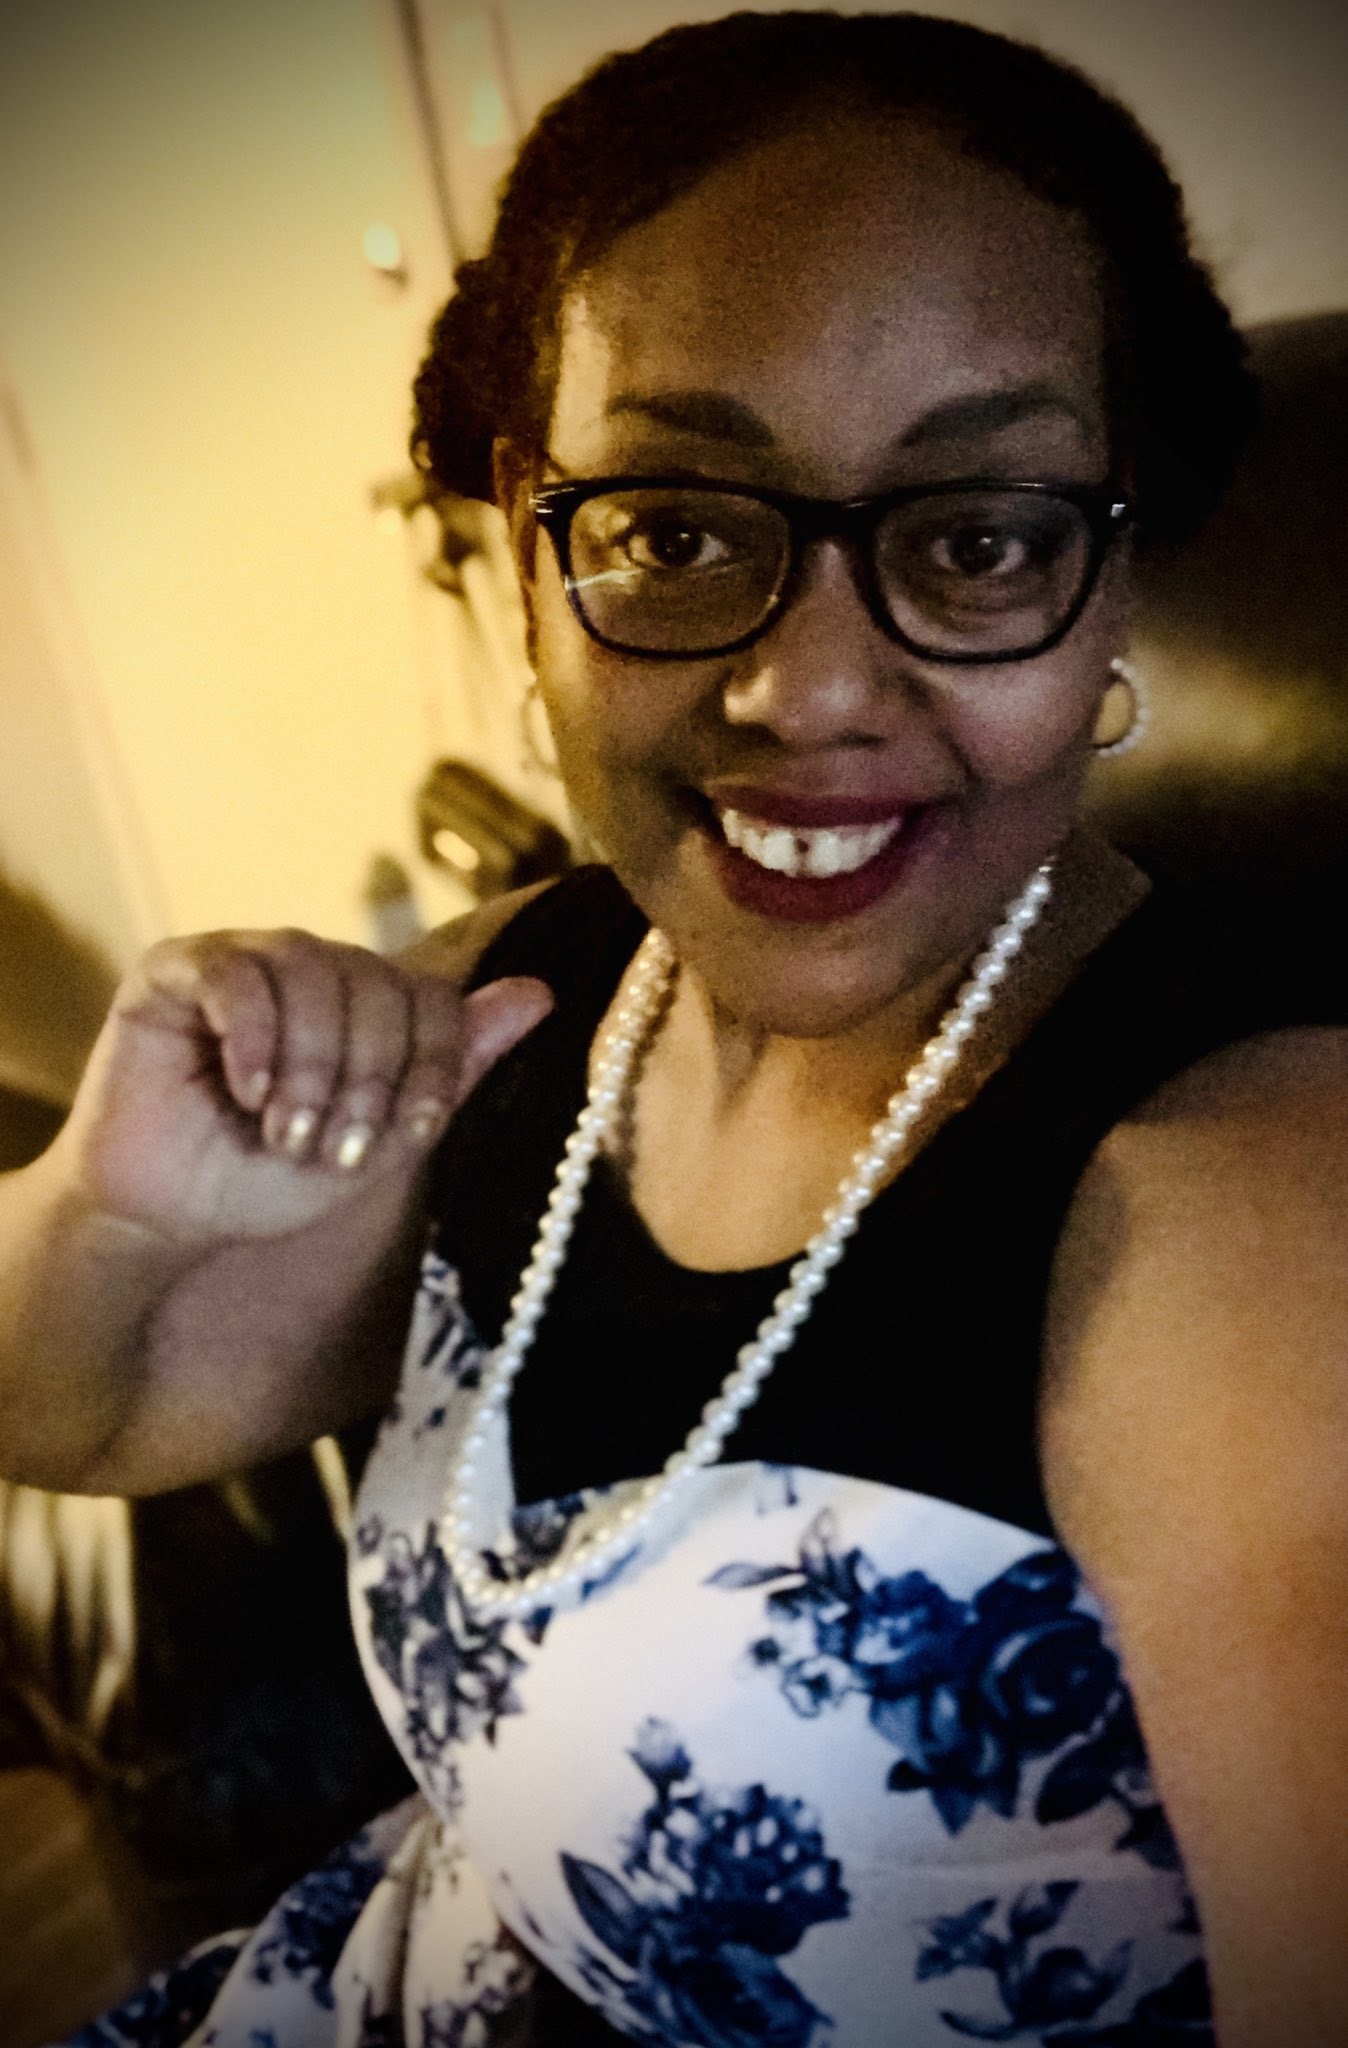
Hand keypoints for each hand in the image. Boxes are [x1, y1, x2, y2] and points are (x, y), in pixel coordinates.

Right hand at [52, 928, 552, 1244]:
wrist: (165, 1218)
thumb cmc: (267, 1179)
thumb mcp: (378, 1141)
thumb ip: (450, 1069)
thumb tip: (539, 993)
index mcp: (365, 1002)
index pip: (433, 997)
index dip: (434, 1065)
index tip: (410, 1136)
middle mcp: (311, 966)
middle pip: (379, 981)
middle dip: (369, 1078)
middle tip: (334, 1149)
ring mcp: (242, 959)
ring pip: (312, 968)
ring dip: (312, 1065)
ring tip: (286, 1132)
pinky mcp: (173, 970)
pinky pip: (234, 973)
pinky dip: (254, 1036)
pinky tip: (248, 1092)